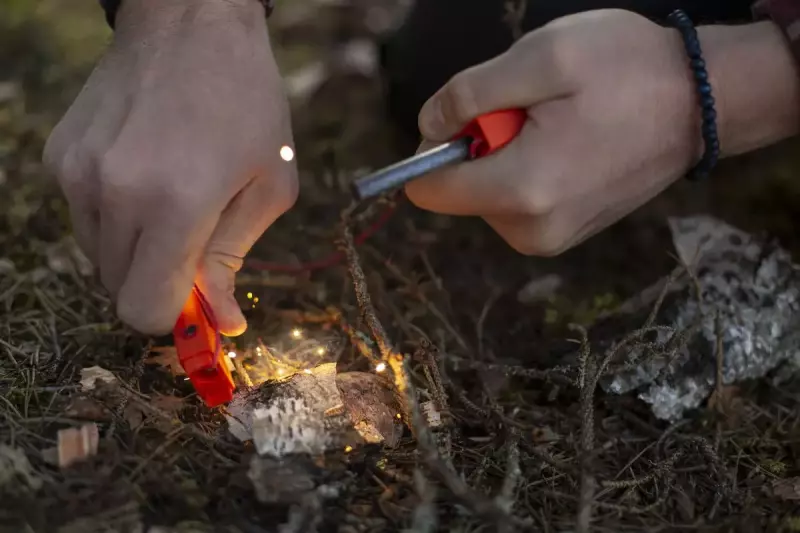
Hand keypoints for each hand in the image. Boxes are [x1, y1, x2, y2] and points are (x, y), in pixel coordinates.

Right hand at [43, 0, 297, 335]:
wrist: (190, 21)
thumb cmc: (247, 102)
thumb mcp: (269, 186)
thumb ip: (232, 259)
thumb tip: (220, 322)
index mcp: (176, 204)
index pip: (144, 309)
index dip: (173, 315)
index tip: (198, 298)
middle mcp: (115, 193)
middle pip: (119, 289)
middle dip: (159, 282)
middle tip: (195, 245)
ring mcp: (78, 173)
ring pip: (98, 258)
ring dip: (136, 251)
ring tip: (173, 199)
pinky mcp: (60, 156)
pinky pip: (85, 218)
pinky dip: (114, 217)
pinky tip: (146, 173)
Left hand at [408, 10, 799, 255]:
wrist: (704, 103)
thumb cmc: (628, 71)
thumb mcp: (541, 57)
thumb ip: (468, 95)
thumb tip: (427, 127)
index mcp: (521, 191)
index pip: (427, 190)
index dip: (433, 146)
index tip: (469, 114)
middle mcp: (531, 230)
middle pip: (459, 190)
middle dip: (481, 144)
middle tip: (535, 111)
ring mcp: (549, 237)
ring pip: (487, 194)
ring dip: (506, 154)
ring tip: (560, 125)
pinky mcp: (563, 234)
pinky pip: (516, 202)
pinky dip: (527, 169)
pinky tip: (569, 143)